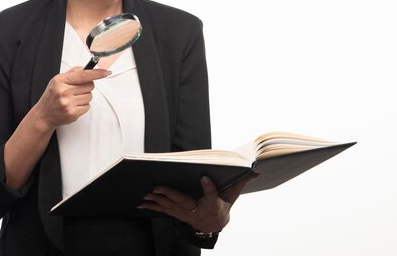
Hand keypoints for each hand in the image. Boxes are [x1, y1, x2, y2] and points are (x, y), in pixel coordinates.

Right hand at [32, 66, 109, 130]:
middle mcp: (63, 92)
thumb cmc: (52, 96)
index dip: (96, 73)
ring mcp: (68, 103)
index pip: (83, 75)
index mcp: (60, 81)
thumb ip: (73, 73)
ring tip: (73, 99)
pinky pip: (88, 106)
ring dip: (84, 97)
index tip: (106, 72)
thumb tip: (87, 68)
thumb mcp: (58, 81)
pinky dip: (83, 106)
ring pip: (90, 96)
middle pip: (90, 85)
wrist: (44, 115)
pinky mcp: (73, 113)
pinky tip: (73, 106)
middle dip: (86, 87)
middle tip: (76, 90)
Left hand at [138, 173, 258, 233]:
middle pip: (184, 203)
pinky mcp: (178, 215)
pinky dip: (153, 207)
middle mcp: (198, 211)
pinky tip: (142, 204)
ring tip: (146, 194)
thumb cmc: (223, 206)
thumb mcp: (233, 196)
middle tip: (159, 187)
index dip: (208, 187)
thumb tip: (255, 170)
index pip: (212, 195)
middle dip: (171, 195)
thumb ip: (241, 182)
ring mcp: (187, 215)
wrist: (215, 225)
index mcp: (213, 205)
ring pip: (171, 207)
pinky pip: (165, 211)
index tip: (204, 177)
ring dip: (157, 201)